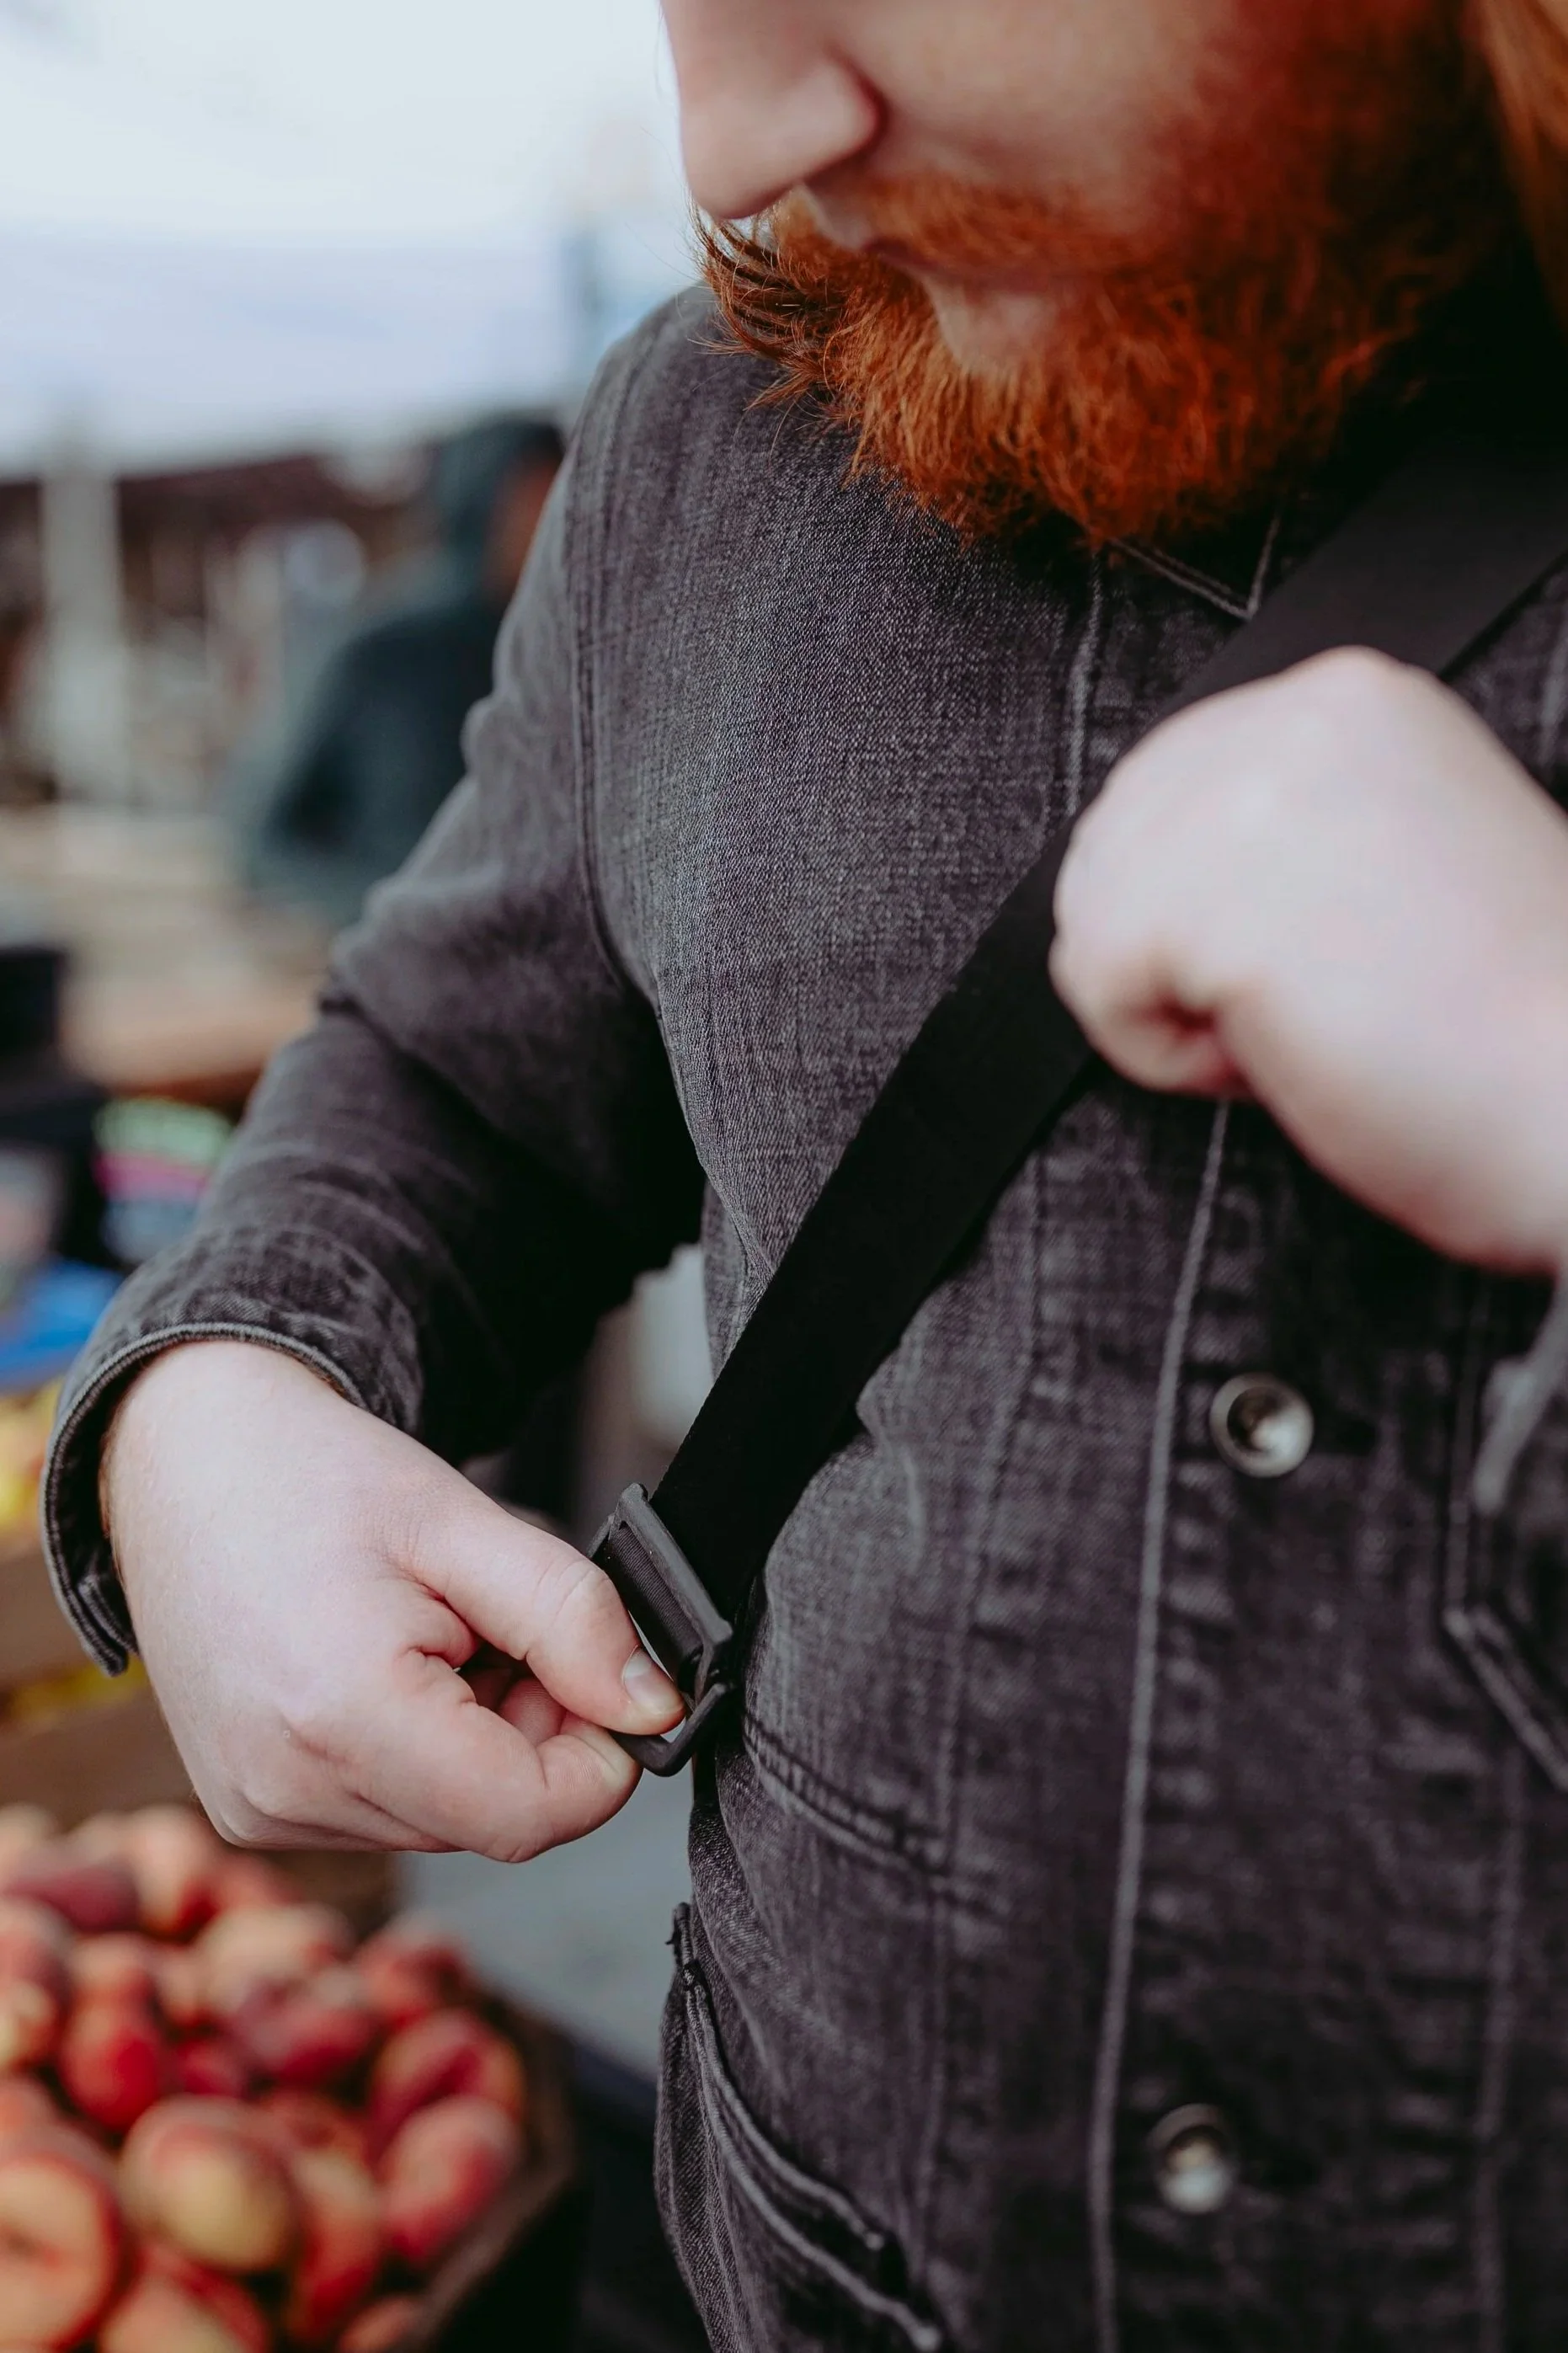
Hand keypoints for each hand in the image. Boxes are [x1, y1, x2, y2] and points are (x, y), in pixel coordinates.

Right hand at [101, 1341, 682, 1858]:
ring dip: (476, 1740)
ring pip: (446, 1818)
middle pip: (492, 1818)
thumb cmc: (314, 1478)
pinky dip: (419, 1750)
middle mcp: (288, 1790)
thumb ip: (572, 1617)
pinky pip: (388, 1810)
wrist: (183, 1465)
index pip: (531, 1816)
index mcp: (342, 1717)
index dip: (598, 1753)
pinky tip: (386, 1670)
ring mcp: (261, 1811)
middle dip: (532, 1730)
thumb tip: (651, 1705)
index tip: (598, 1672)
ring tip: (432, 1636)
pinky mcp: (252, 1811)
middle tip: (499, 1626)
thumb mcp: (466, 1523)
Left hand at [1051, 648, 1567, 1272]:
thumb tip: (1160, 861)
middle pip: (1111, 846)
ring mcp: (1245, 789)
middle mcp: (1294, 713)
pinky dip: (1164, 1055)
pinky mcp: (1207, 888)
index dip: (1211, 911)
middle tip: (1323, 1002)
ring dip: (1176, 1005)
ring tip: (1310, 1022)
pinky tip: (1281, 1050)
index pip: (1165, 790)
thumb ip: (1282, 824)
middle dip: (1183, 953)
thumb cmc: (1506, 1024)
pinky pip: (1094, 985)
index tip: (1327, 958)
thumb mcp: (1388, 857)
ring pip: (1093, 915)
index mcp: (1349, 698)